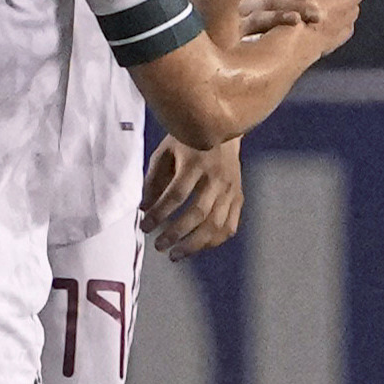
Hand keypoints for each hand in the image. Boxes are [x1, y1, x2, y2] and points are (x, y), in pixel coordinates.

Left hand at [140, 134, 244, 258]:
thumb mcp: (165, 153)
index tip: (145, 226)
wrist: (223, 129)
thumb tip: (144, 209)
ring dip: (194, 244)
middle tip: (159, 246)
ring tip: (176, 254)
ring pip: (216, 224)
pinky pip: (230, 225)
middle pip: (198, 213)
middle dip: (176, 234)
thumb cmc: (188, 141)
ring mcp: (231, 189)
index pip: (176, 195)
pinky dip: (214, 240)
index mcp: (196, 163)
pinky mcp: (239, 196)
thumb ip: (153, 180)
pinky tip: (198, 247)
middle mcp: (217, 177)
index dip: (159, 214)